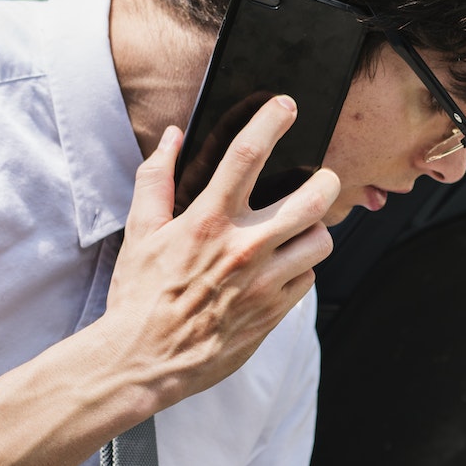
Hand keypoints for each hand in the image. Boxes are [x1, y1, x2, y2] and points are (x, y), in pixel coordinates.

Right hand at [99, 93, 337, 409]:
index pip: (247, 155)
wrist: (145, 360)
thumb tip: (171, 137)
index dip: (271, 121)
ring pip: (321, 242)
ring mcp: (264, 283)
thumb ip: (156, 178)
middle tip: (321, 179)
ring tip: (299, 230)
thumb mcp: (140, 231)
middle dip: (326, 181)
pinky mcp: (274, 313)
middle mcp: (243, 248)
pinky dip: (301, 270)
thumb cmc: (139, 295)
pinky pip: (308, 280)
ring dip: (315, 230)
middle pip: (312, 198)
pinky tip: (281, 269)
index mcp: (208, 221)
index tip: (285, 106)